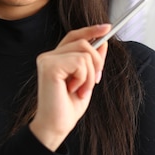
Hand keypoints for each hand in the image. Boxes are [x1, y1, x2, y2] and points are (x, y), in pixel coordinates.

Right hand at [29, 24, 109, 150]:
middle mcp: (48, 56)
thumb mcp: (86, 81)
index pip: (74, 36)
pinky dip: (84, 78)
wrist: (55, 127)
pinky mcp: (50, 67)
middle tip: (94, 82)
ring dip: (90, 75)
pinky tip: (74, 90)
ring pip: (84, 53)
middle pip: (83, 42)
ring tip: (81, 90)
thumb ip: (92, 62)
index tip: (107, 28)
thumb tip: (103, 43)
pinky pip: (80, 62)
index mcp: (55, 58)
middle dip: (96, 62)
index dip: (91, 31)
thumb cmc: (67, 108)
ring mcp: (47, 60)